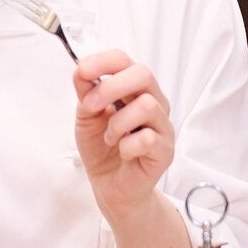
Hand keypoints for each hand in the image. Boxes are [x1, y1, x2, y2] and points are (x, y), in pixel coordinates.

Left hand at [73, 50, 175, 213]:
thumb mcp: (86, 117)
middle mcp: (153, 101)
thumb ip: (85, 93)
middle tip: (91, 107)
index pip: (124, 61)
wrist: (110, 186)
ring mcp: (162, 125)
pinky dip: (127, 145)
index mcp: (133, 89)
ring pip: (146, 105)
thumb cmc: (102, 148)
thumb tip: (82, 71)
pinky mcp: (165, 150)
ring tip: (110, 138)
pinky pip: (148, 138)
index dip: (103, 61)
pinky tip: (122, 151)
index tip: (82, 70)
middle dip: (111, 87)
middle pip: (143, 74)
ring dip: (118, 123)